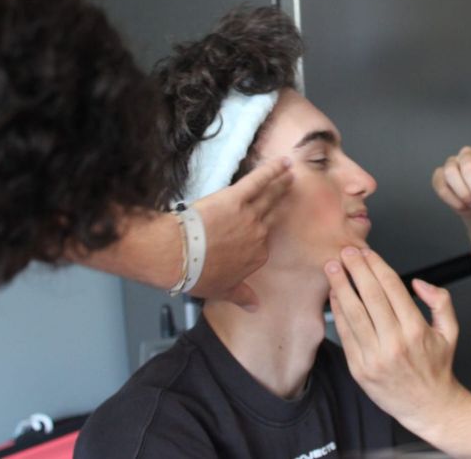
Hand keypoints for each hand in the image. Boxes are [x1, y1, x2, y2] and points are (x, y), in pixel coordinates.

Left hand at [188, 157, 291, 308]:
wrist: (180, 256)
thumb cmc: (197, 274)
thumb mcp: (222, 290)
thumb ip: (241, 296)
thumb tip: (254, 307)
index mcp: (256, 256)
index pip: (264, 242)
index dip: (264, 233)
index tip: (269, 224)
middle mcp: (258, 234)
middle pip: (274, 214)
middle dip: (282, 201)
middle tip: (291, 190)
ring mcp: (249, 214)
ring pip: (270, 196)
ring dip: (281, 184)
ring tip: (290, 175)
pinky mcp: (236, 197)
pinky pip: (258, 181)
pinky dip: (271, 170)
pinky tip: (281, 162)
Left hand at [325, 246, 464, 435]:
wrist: (428, 406)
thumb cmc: (437, 368)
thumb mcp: (451, 331)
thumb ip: (441, 301)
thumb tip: (418, 283)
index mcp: (416, 329)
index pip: (392, 287)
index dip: (376, 265)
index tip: (366, 252)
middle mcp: (394, 342)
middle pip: (370, 296)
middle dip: (356, 269)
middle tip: (346, 252)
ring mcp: (375, 357)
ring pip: (353, 313)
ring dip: (340, 287)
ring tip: (333, 268)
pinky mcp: (359, 369)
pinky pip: (345, 335)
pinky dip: (338, 313)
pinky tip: (334, 296)